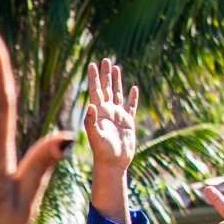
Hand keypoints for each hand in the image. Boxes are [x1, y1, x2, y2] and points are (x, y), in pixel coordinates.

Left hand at [82, 57, 139, 221]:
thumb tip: (90, 105)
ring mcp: (118, 116)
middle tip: (106, 60)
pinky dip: (132, 97)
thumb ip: (91, 121)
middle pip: (106, 88)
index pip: (95, 90)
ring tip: (116, 68)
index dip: (94, 77)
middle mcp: (107, 111)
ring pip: (117, 94)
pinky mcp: (128, 122)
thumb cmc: (102, 152)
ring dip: (116, 81)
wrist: (113, 164)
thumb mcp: (96, 136)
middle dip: (105, 74)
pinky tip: (134, 89)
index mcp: (98, 112)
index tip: (92, 64)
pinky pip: (131, 106)